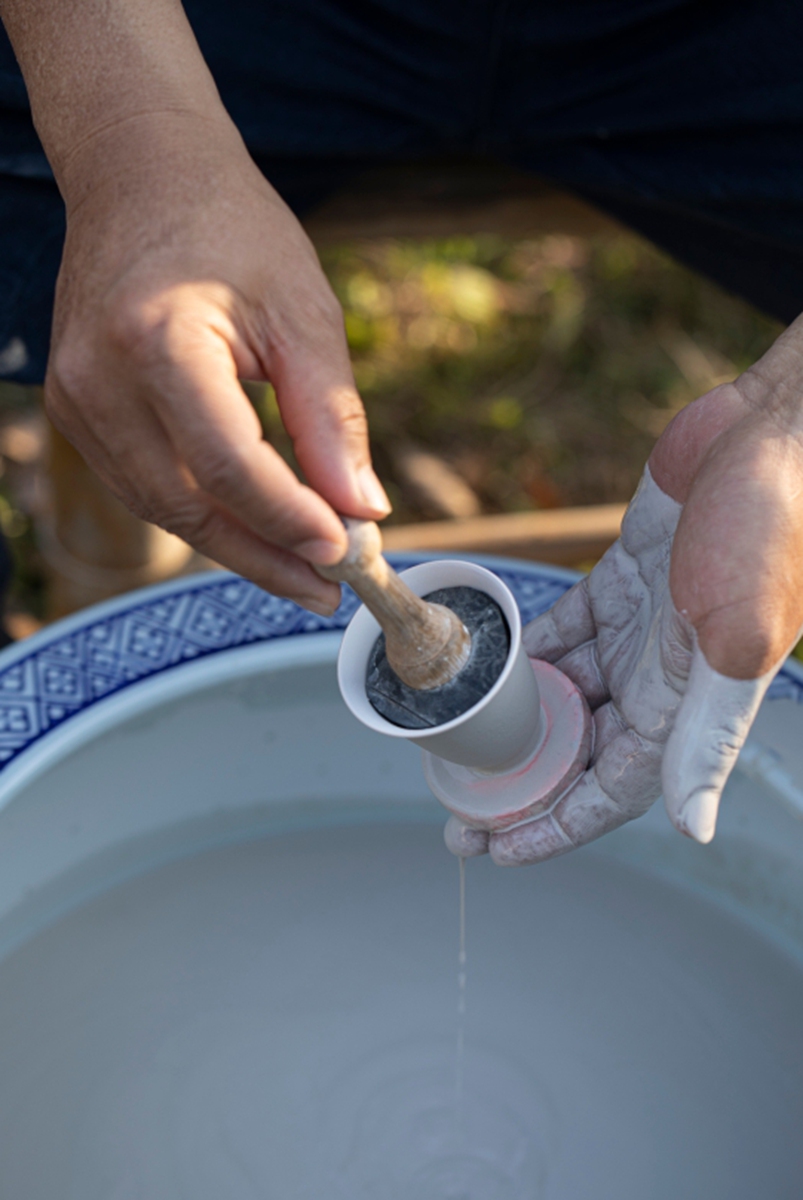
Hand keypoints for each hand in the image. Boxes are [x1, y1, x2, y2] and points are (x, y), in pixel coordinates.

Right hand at [45, 111, 389, 614]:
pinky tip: (254, 527)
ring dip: (237, 545)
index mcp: (157, 341)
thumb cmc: (232, 229)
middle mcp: (99, 380)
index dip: (289, 520)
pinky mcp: (73, 410)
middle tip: (327, 588)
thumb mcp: (304, 312)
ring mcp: (74, 399)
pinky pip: (143, 487)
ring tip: (303, 569)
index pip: (227, 466)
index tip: (344, 552)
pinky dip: (202, 513)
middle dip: (265, 556)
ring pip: (162, 509)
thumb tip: (363, 509)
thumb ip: (331, 417)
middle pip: (186, 506)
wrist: (142, 176)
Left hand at [446, 320, 802, 863]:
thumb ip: (707, 736)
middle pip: (579, 751)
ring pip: (568, 693)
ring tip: (459, 743)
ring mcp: (641, 628)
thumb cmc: (772, 530)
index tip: (497, 849)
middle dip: (522, 786)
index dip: (554, 826)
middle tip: (457, 808)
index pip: (609, 791)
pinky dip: (530, 648)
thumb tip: (691, 828)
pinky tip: (491, 661)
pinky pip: (567, 628)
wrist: (774, 430)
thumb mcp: (737, 641)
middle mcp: (661, 675)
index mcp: (686, 703)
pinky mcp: (626, 580)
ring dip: (518, 722)